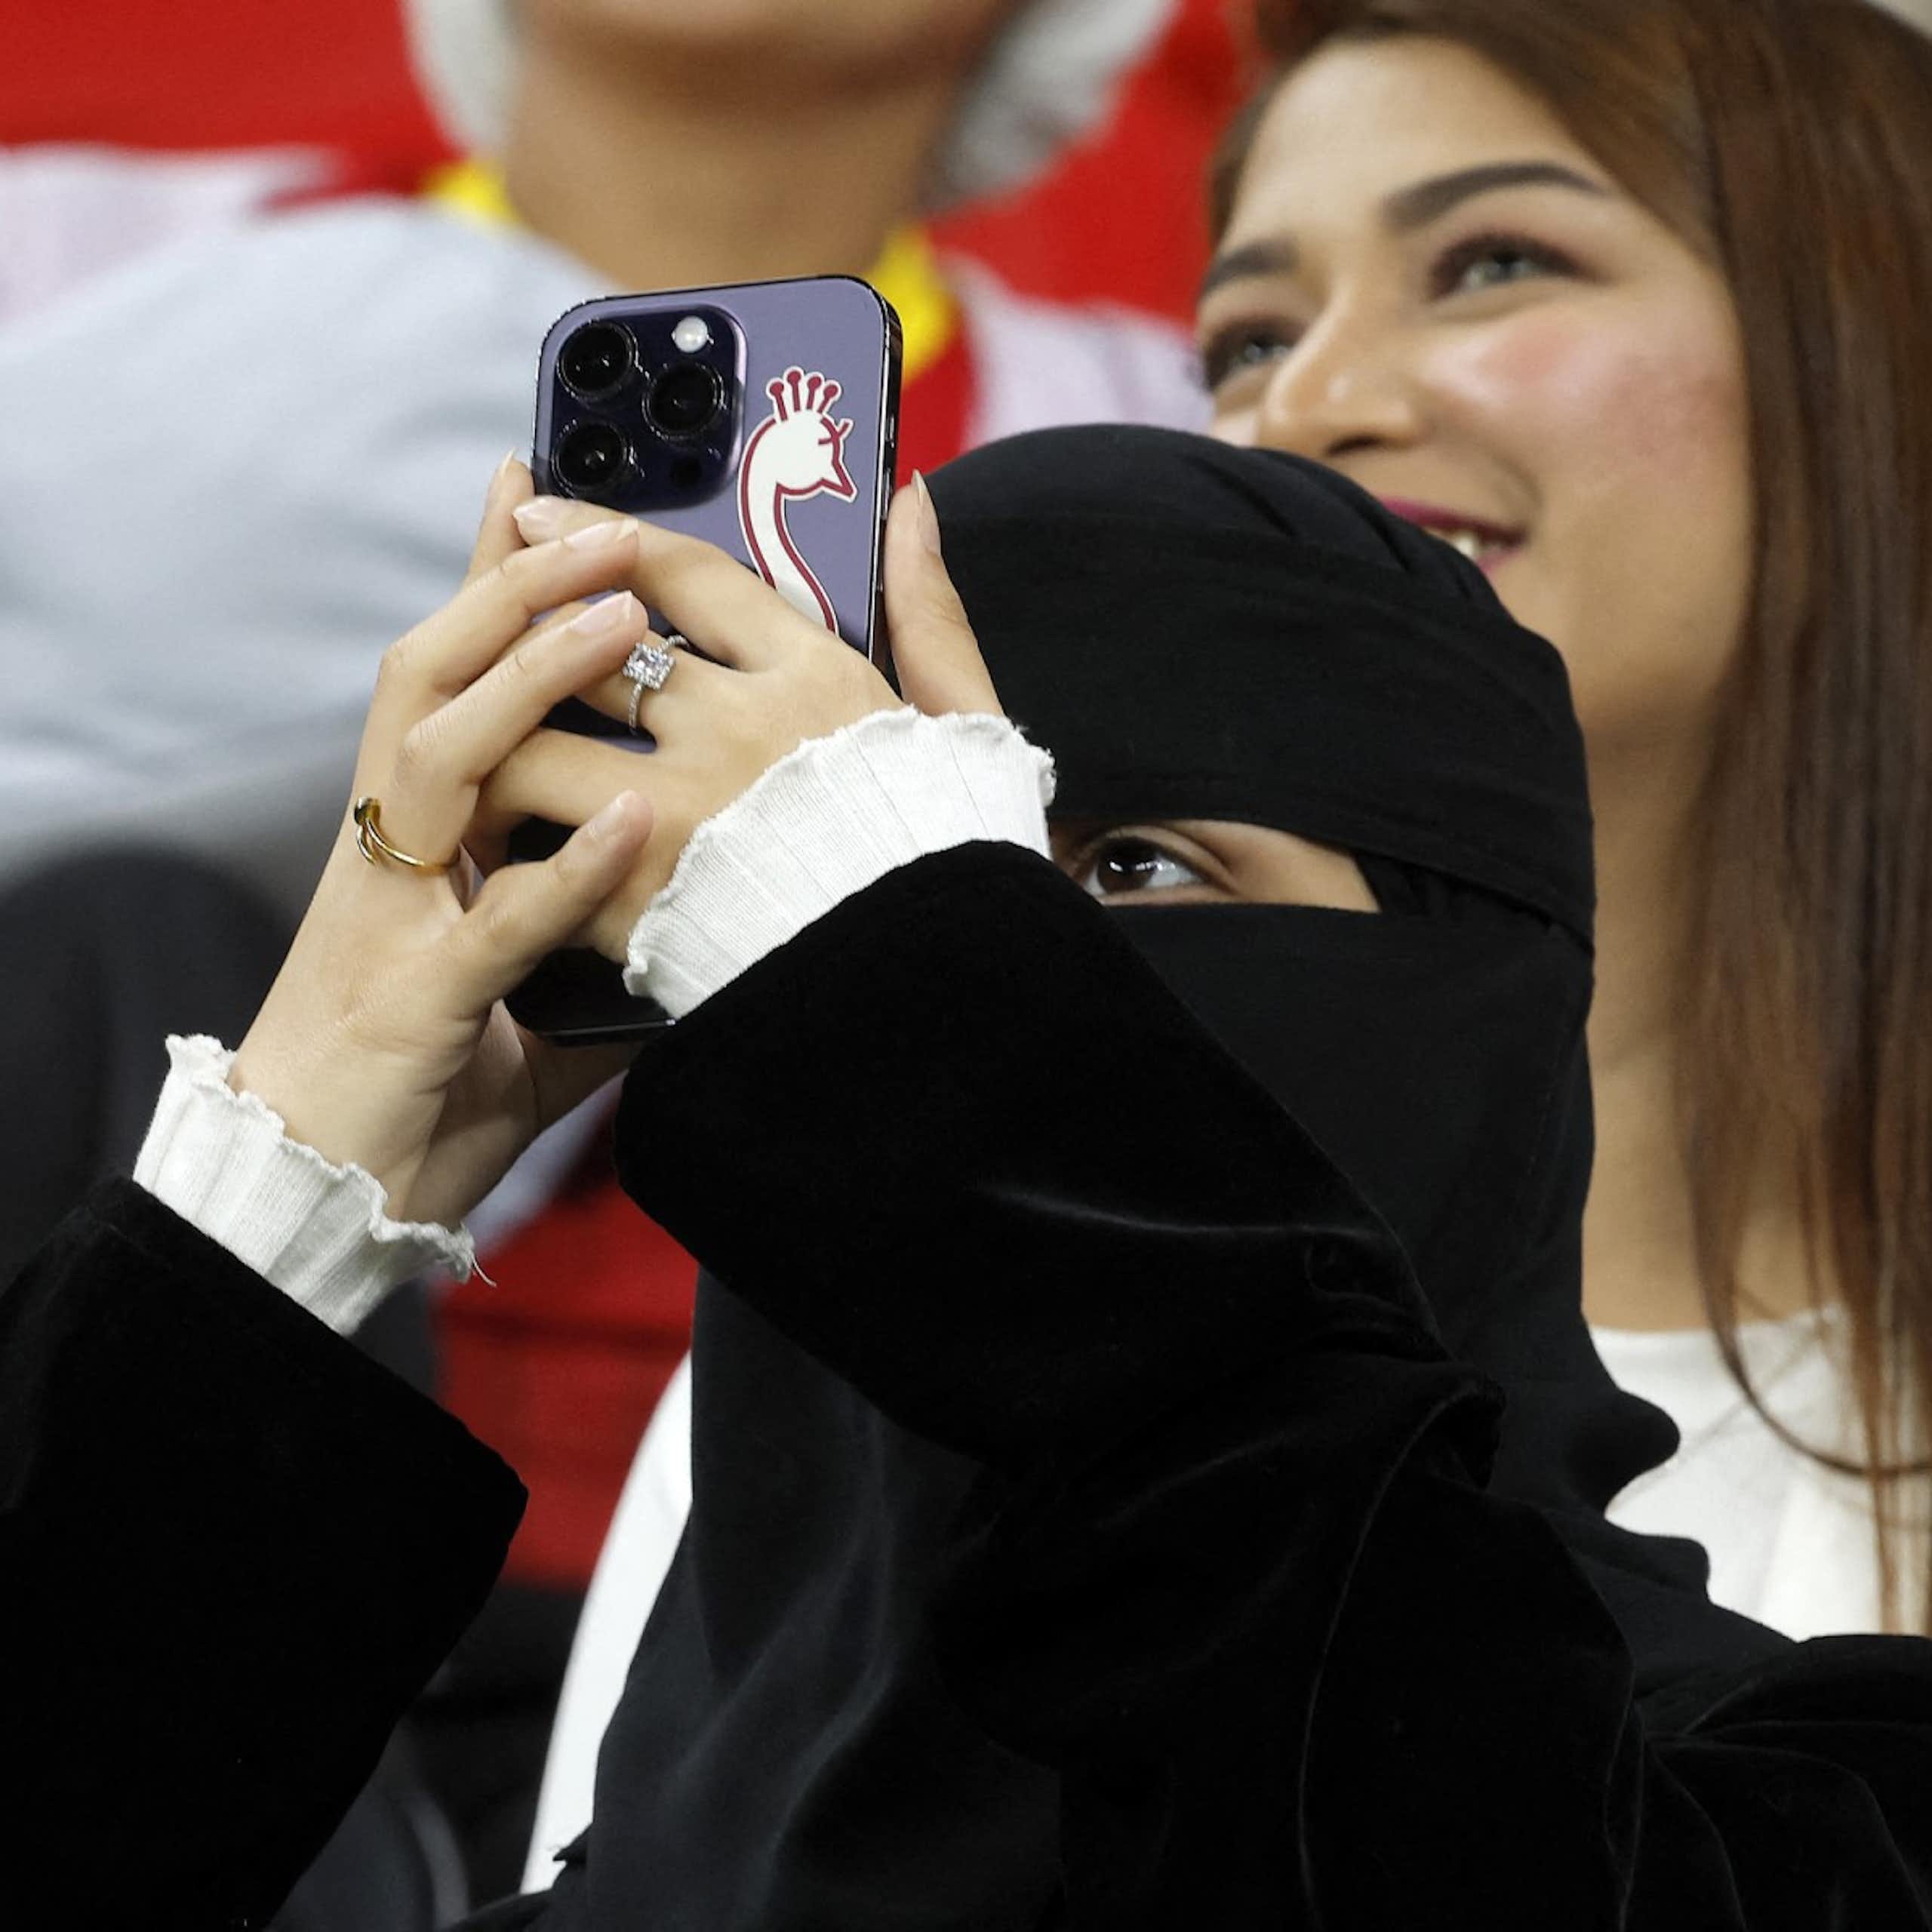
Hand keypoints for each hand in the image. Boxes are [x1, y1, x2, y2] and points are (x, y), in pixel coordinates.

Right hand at [228, 457, 659, 1227]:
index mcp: (419, 830)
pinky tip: (623, 820)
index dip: (485, 580)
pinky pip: (494, 920)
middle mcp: (395, 846)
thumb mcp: (515, 976)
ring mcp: (400, 914)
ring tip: (613, 618)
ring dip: (530, 682)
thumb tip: (678, 899)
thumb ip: (584, 923)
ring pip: (444, 759)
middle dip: (511, 590)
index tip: (535, 492)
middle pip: (435, 677)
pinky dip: (562, 868)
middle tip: (595, 520)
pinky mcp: (420, 998)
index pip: (453, 676)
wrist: (323, 1189)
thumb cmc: (423, 1079)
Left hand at [484, 474, 999, 957]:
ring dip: (503, 753)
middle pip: (590, 655)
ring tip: (486, 763)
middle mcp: (735, 733)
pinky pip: (541, 864)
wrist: (935, 991)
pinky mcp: (639, 902)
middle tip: (489, 645)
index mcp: (812, 680)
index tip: (541, 518)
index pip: (687, 576)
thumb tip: (910, 500)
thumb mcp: (961, 723)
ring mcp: (678, 817)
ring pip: (536, 751)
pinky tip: (506, 859)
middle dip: (529, 644)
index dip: (603, 536)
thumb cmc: (952, 859)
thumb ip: (928, 611)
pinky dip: (518, 860)